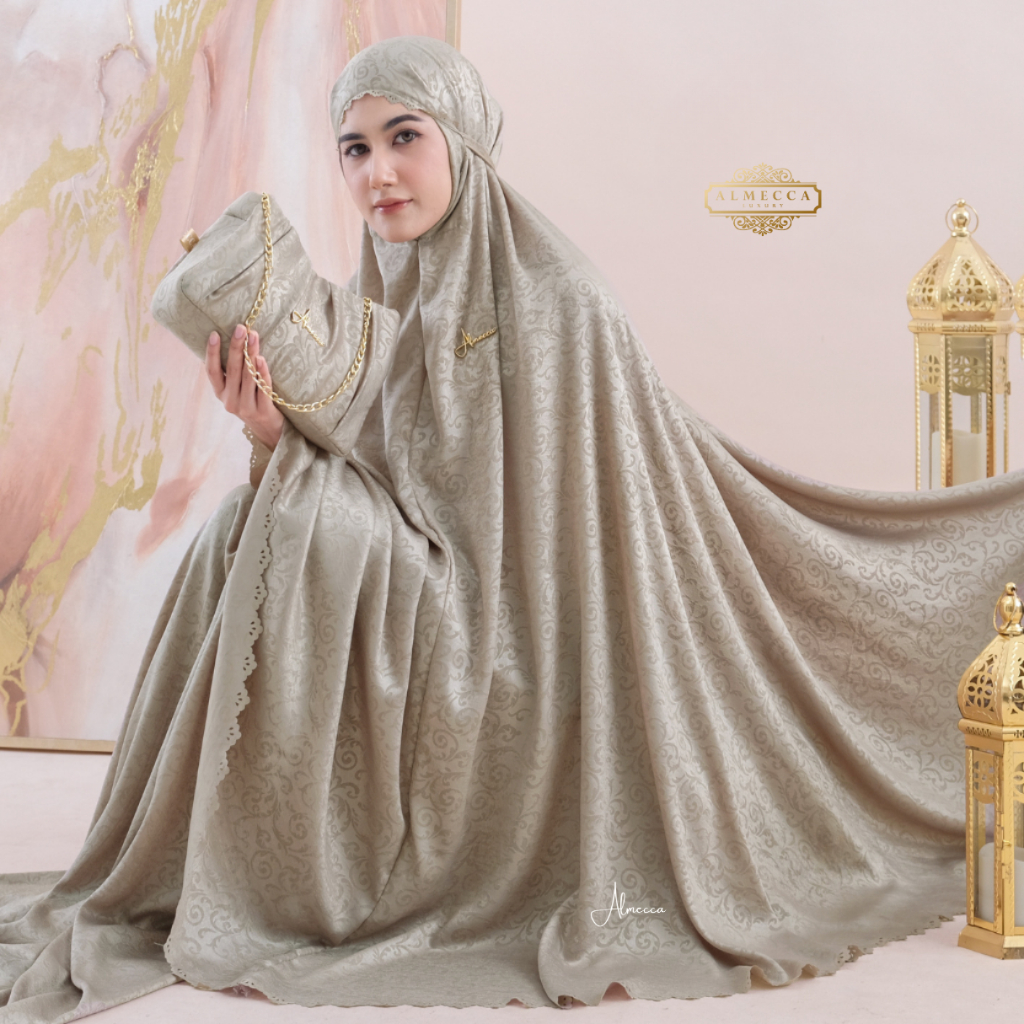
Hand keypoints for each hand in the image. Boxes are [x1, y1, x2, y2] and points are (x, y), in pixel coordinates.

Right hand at [206, 324, 283, 450]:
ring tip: (253, 337)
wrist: (269, 430)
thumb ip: (233, 373)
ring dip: (251, 355)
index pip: (212, 371)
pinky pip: (263, 389)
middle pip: (232, 370)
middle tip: (241, 328)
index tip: (214, 334)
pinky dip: (262, 373)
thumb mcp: (237, 390)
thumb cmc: (252, 402)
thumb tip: (234, 341)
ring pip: (248, 377)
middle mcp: (230, 401)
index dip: (212, 353)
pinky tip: (263, 360)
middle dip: (236, 347)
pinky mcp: (262, 412)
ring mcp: (246, 408)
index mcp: (221, 393)